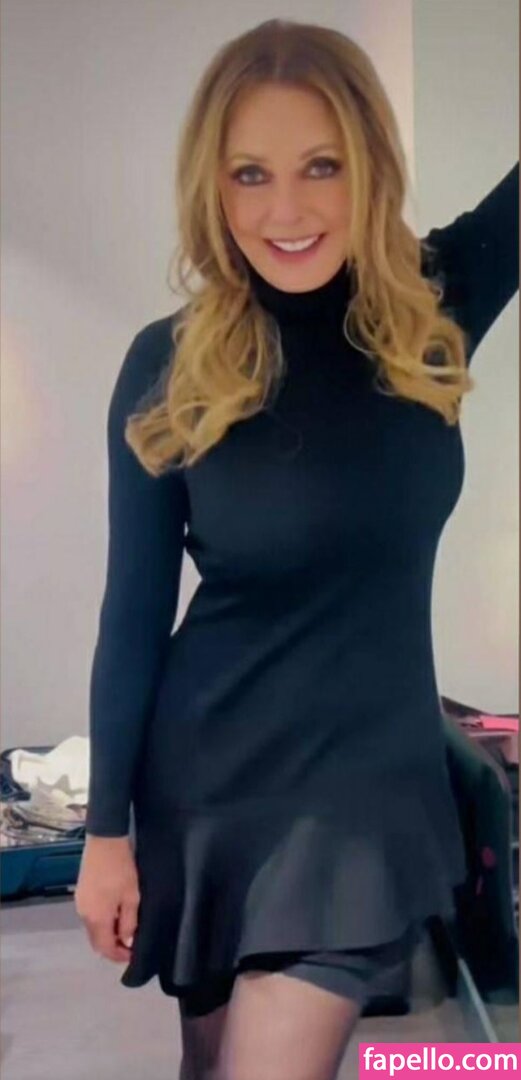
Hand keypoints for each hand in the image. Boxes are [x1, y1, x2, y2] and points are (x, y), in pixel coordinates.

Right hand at [74, 835, 140, 962]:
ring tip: (124, 929)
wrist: (105, 842)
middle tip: (129, 946)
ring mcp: (80, 904)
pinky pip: (90, 917)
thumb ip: (128, 922)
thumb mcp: (131, 897)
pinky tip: (114, 915)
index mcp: (97, 918)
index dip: (118, 956)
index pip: (105, 948)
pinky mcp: (80, 894)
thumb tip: (127, 941)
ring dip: (106, 934)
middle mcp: (84, 915)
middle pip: (96, 941)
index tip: (132, 956)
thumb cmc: (121, 869)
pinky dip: (101, 922)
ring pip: (92, 929)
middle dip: (112, 947)